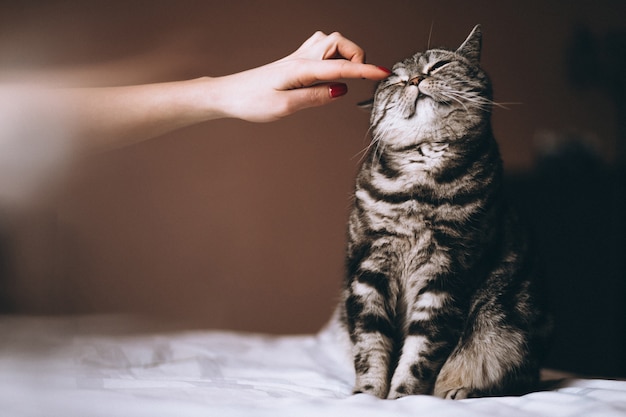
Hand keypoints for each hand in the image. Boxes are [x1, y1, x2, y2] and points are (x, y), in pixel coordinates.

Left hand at [206, 31, 390, 121]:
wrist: (228, 94)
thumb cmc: (251, 101)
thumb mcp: (285, 107)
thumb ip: (315, 97)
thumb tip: (341, 90)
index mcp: (301, 69)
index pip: (341, 67)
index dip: (365, 70)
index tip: (384, 73)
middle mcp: (301, 58)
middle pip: (339, 42)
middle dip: (355, 55)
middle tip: (358, 78)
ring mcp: (298, 58)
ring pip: (331, 42)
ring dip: (344, 54)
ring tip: (346, 75)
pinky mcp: (294, 62)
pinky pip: (321, 49)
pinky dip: (333, 57)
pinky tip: (329, 73)